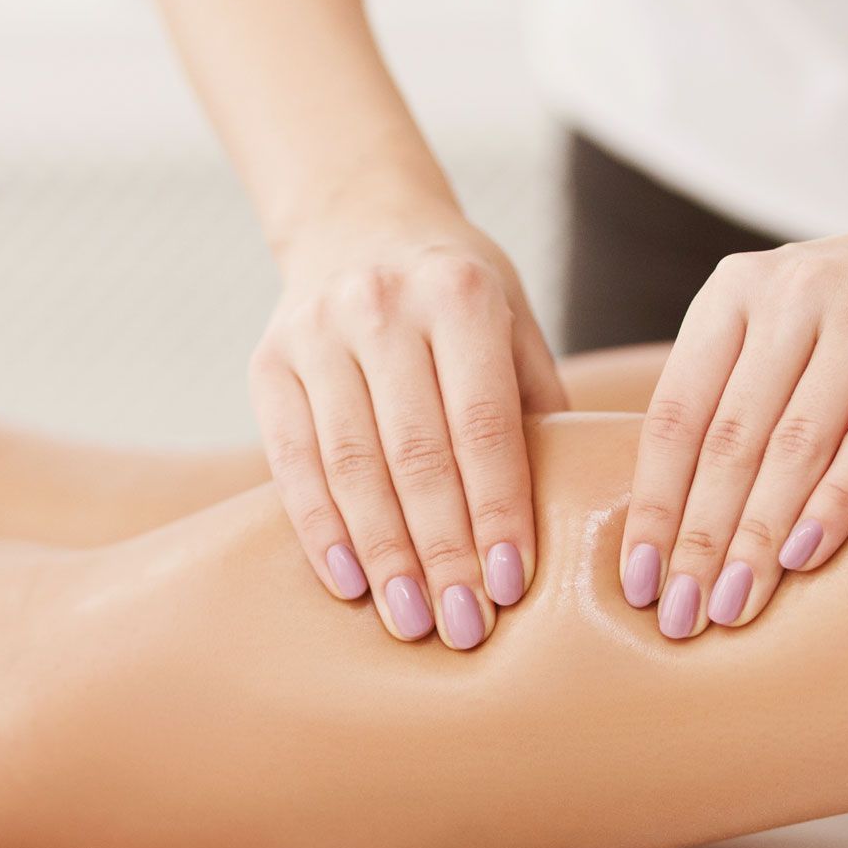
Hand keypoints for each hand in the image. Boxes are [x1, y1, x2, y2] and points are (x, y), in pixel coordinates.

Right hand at [251, 204, 566, 649]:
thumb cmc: (459, 296)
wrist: (358, 220)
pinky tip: (349, 583)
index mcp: (461, 295)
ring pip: (352, 465)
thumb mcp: (514, 324)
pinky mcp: (268, 363)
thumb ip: (537, 407)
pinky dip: (320, 528)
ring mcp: (318, 333)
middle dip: (442, 551)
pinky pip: (292, 460)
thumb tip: (578, 516)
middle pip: (417, 453)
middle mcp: (384, 307)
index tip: (510, 587)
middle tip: (464, 628)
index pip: (484, 424)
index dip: (496, 510)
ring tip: (412, 622)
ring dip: (383, 554)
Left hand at [619, 210, 847, 637]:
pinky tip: (804, 557)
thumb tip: (674, 525)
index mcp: (733, 293)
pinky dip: (836, 501)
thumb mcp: (782, 325)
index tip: (639, 581)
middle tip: (683, 616)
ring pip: (797, 444)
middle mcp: (791, 294)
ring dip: (759, 536)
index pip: (677, 413)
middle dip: (701, 538)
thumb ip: (733, 396)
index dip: (655, 503)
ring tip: (735, 604)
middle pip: (730, 438)